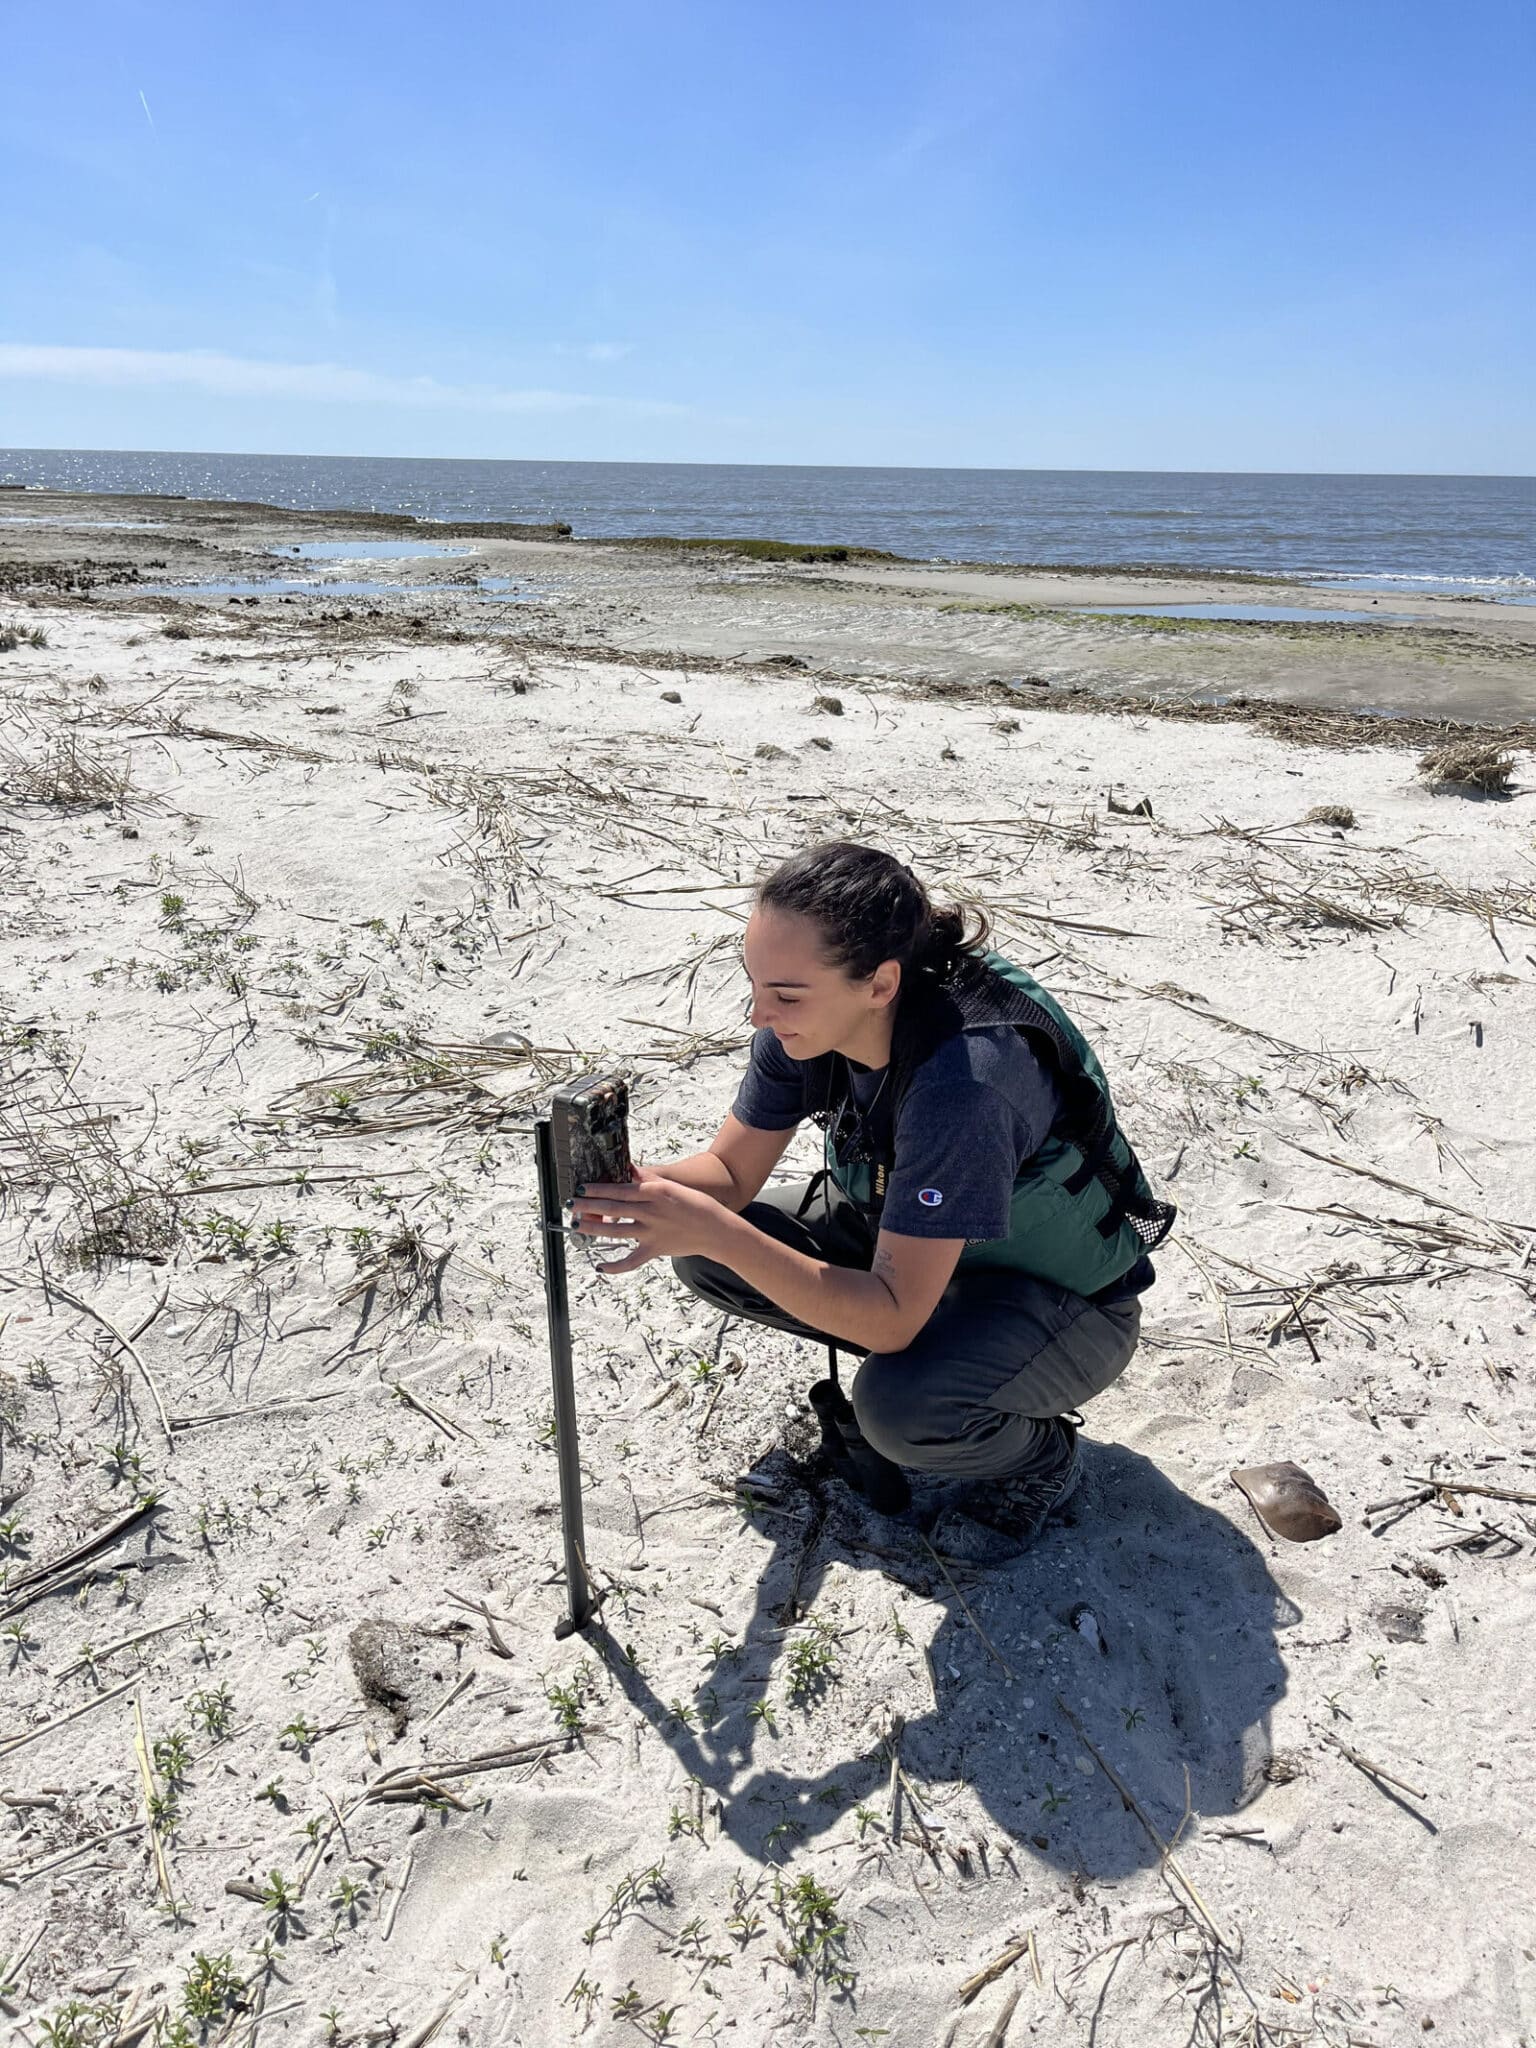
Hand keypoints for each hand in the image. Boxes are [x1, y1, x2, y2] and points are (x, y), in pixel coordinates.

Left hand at [569, 1162, 726, 1276]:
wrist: (716, 1230)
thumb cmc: (696, 1205)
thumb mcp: (672, 1186)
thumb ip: (648, 1178)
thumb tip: (629, 1169)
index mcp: (655, 1193)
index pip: (620, 1190)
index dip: (598, 1189)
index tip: (583, 1188)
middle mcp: (651, 1212)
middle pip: (613, 1209)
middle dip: (589, 1206)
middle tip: (572, 1204)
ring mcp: (652, 1233)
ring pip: (617, 1232)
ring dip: (595, 1228)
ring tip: (578, 1225)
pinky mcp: (655, 1250)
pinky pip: (632, 1261)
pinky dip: (616, 1266)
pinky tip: (600, 1266)